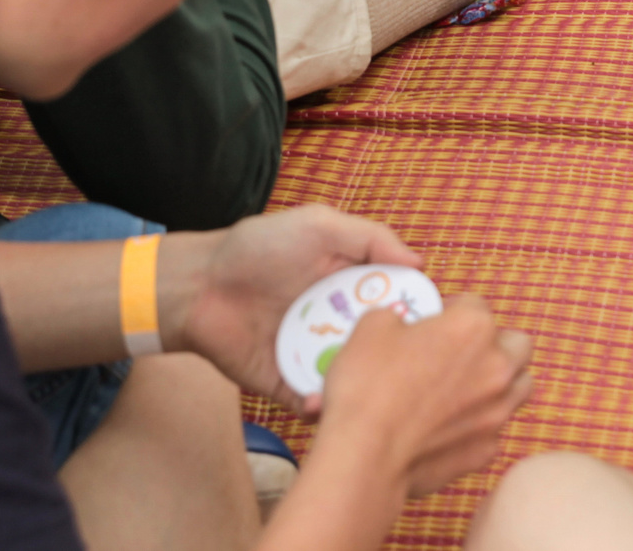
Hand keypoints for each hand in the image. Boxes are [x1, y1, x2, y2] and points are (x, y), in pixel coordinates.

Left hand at [167, 205, 420, 411]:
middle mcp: (339, 324)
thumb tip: (420, 264)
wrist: (199, 285)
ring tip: (370, 392)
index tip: (433, 326)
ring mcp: (314, 357)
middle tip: (406, 367)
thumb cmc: (257, 247)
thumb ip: (371, 238)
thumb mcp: (319, 225)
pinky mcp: (287, 384)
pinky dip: (322, 406)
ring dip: (363, 388)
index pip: (397, 305)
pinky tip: (324, 400)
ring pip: (352, 380)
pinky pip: (313, 402)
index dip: (417, 315)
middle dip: (396, 360)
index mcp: (352, 287)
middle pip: (381, 348)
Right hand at [316, 292, 532, 496]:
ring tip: (464, 388)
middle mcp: (496, 367)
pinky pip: (494, 430)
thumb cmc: (368, 386)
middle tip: (459, 352)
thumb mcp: (373, 326)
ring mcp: (496, 413)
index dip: (450, 310)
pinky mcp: (485, 451)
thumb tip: (403, 328)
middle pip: (517, 345)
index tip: (432, 322)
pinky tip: (449, 427)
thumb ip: (400, 318)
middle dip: (494, 343)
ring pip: (519, 387)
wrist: (365, 454)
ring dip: (499, 383)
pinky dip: (478, 425)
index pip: (474, 304)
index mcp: (473, 327)